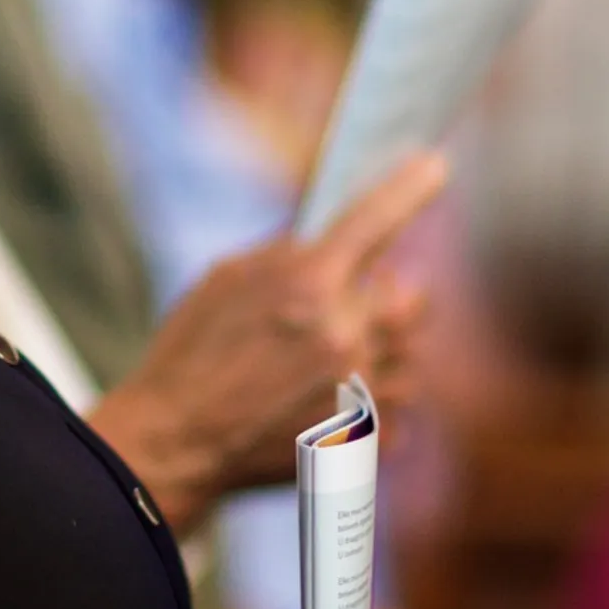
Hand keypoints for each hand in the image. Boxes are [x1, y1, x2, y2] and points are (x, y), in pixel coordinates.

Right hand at [86, 154, 448, 531]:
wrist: (175, 441)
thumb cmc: (190, 353)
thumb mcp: (224, 279)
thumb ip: (286, 253)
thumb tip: (330, 237)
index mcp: (307, 283)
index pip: (374, 219)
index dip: (409, 187)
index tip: (434, 167)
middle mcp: (343, 332)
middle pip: (411, 299)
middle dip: (391, 297)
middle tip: (357, 302)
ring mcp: (358, 389)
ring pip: (409, 356)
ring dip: (383, 351)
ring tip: (334, 361)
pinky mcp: (362, 436)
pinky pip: (398, 407)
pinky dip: (374, 401)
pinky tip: (331, 403)